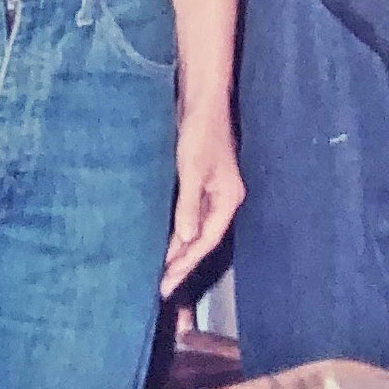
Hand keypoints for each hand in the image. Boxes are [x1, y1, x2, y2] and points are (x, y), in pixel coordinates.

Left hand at [159, 104, 243, 294]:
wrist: (201, 101)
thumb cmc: (199, 134)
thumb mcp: (193, 172)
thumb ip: (189, 206)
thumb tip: (185, 240)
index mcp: (227, 199)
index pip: (207, 239)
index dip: (187, 262)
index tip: (167, 281)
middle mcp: (223, 199)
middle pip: (203, 238)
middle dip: (183, 262)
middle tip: (162, 287)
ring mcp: (212, 190)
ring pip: (196, 228)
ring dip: (179, 249)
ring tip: (161, 271)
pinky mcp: (200, 181)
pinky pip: (189, 215)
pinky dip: (177, 230)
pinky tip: (165, 239)